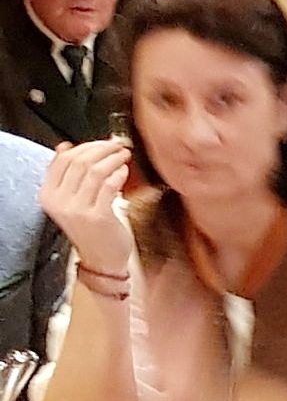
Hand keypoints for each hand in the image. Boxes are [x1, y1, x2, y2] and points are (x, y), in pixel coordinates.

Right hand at [37, 139, 132, 276]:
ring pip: (95, 170)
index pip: (63, 160)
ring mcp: (76, 210)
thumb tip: (64, 146)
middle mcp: (58, 202)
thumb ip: (67, 175)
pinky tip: (125, 172)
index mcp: (48, 196)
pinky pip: (108, 185)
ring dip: (113, 158)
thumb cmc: (91, 226)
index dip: (86, 146)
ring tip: (124, 155)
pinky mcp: (97, 216)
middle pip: (80, 161)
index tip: (103, 142)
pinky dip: (119, 173)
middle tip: (119, 145)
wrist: (102, 258)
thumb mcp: (71, 200)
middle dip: (103, 148)